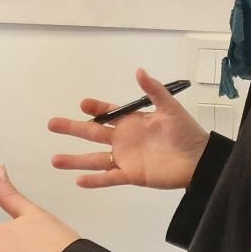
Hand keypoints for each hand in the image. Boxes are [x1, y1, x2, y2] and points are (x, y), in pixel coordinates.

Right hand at [46, 68, 208, 189]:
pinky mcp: (131, 175)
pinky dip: (95, 180)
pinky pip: (109, 178)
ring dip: (75, 159)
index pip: (106, 114)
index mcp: (131, 121)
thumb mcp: (170, 108)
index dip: (94, 109)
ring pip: (94, 159)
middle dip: (72, 128)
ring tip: (54, 160)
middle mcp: (123, 139)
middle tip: (52, 124)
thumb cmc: (186, 133)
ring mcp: (125, 158)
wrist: (199, 161)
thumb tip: (139, 71)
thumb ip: (153, 91)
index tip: (83, 105)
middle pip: (92, 133)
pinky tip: (78, 180)